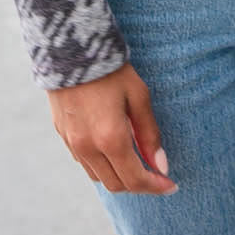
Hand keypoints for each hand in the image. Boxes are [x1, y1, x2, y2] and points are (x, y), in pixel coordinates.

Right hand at [48, 61, 178, 194]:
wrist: (71, 47)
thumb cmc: (111, 69)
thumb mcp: (138, 96)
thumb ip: (149, 134)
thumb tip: (161, 166)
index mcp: (110, 139)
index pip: (136, 180)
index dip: (156, 187)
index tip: (171, 185)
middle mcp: (88, 147)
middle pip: (116, 185)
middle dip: (139, 184)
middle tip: (156, 174)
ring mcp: (72, 143)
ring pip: (98, 177)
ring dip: (119, 176)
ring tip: (136, 160)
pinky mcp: (62, 134)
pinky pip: (84, 162)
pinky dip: (101, 164)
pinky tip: (113, 148)